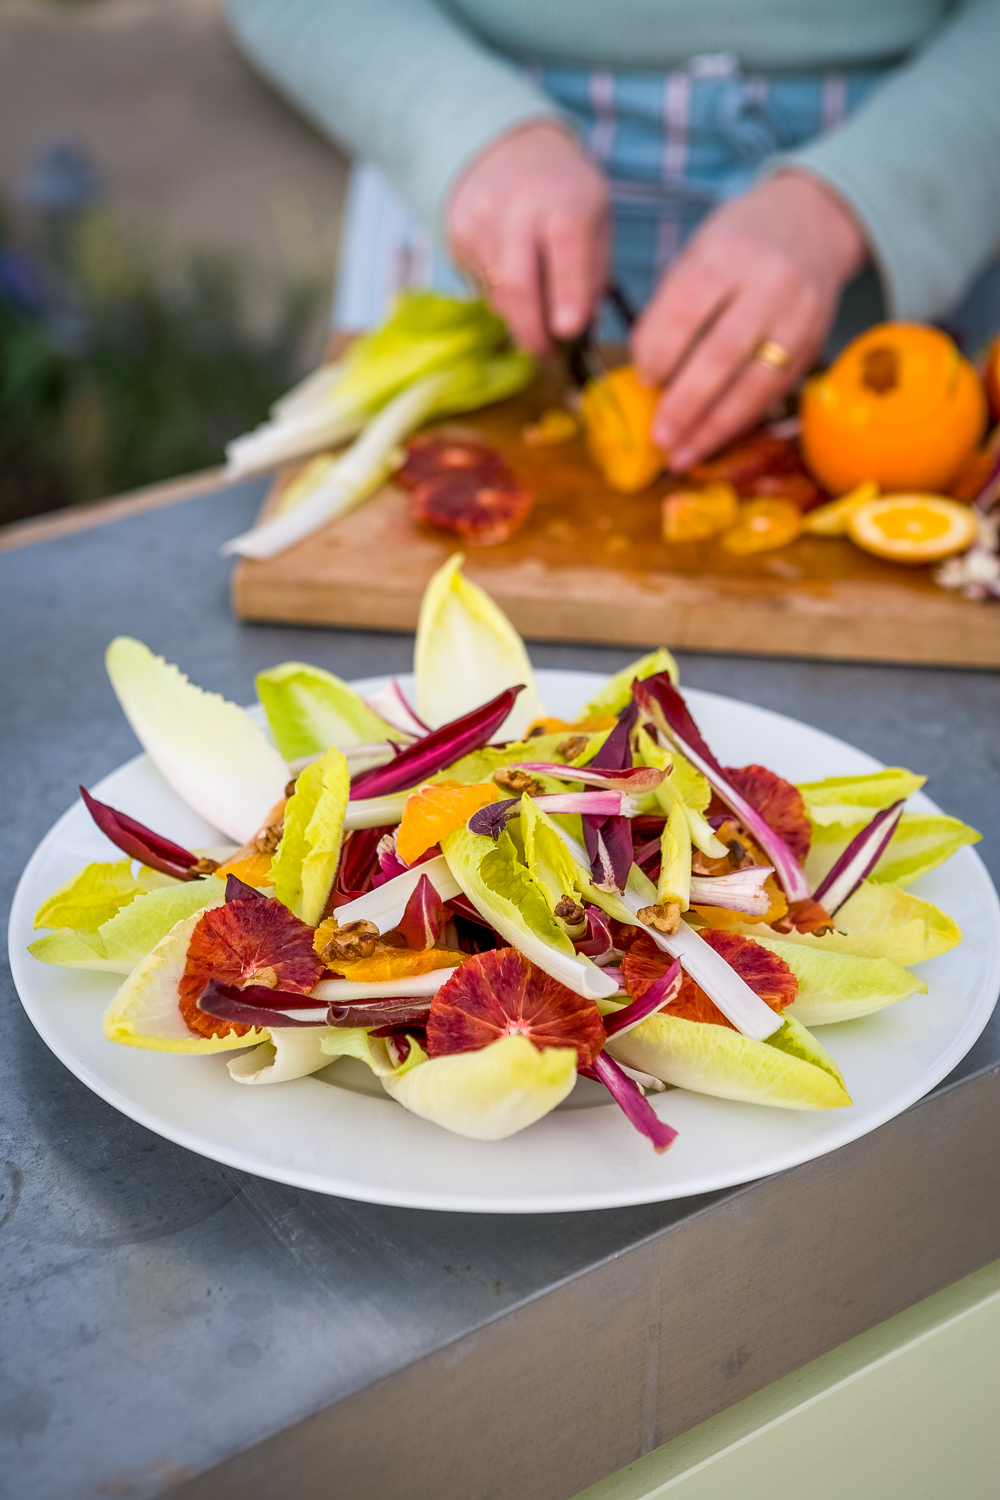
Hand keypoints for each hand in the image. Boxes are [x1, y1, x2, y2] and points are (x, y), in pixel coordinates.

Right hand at [447, 121, 608, 351]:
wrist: (508, 151)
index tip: (570, 330)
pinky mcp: (457, 237)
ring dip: (518, 318)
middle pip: (517, 278)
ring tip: (536, 321)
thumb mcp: (596, 216)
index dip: (568, 290)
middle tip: (546, 351)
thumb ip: (594, 270)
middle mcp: (518, 204)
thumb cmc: (564, 195)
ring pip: (497, 291)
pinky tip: (514, 287)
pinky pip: (480, 286)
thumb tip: (583, 327)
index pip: (566, 241)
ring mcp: (480, 220)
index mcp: (564, 195)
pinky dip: (501, 300)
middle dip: (532, 328)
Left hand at [631, 171, 866, 469]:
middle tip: (658, 436)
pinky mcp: (813, 345)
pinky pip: (772, 392)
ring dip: (713, 426)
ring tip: (681, 454)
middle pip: (723, 352)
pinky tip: (712, 439)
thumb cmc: (738, 246)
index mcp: (727, 254)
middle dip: (686, 402)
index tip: (644, 380)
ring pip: (754, 383)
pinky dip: (738, 421)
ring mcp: (797, 317)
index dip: (660, 352)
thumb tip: (647, 376)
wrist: (810, 225)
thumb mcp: (699, 255)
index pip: (687, 310)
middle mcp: (769, 283)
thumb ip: (673, 308)